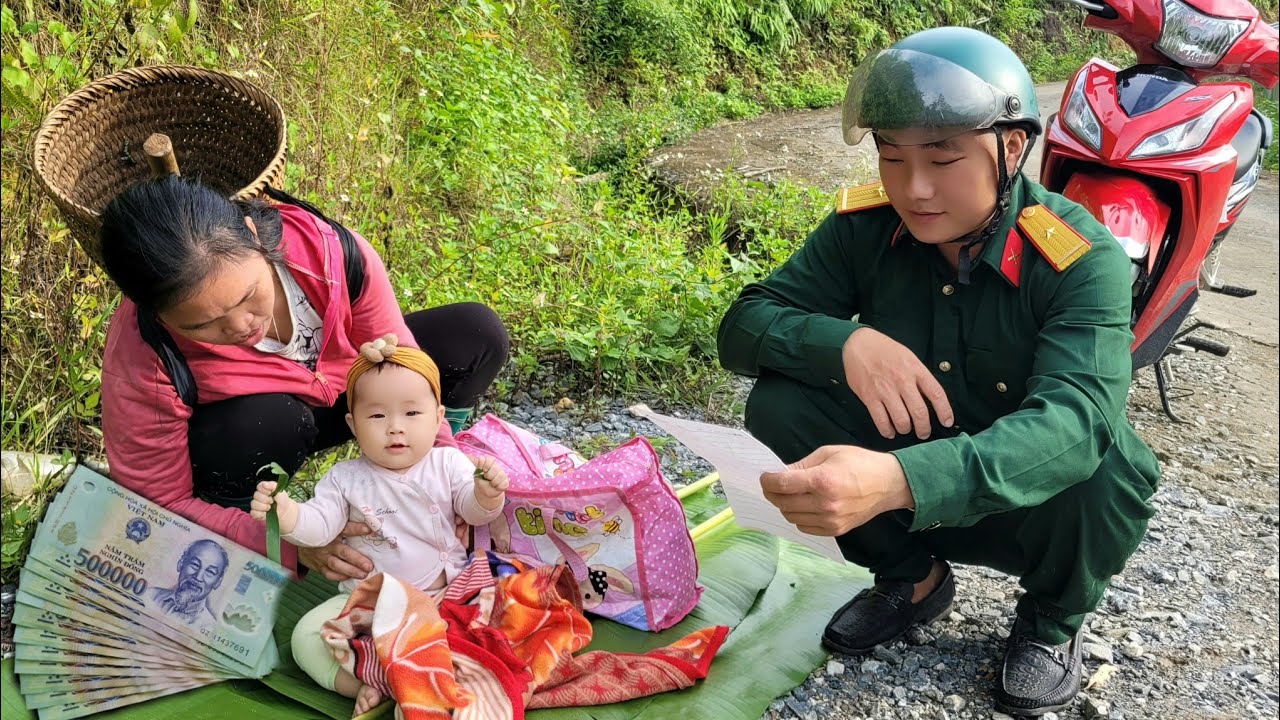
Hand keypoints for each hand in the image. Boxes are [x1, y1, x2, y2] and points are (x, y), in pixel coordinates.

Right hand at [250, 480, 283, 520]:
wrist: (285, 511)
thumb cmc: (282, 500)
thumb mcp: (280, 490)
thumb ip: (272, 485)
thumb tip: (264, 484)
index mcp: (263, 489)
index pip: (258, 487)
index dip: (265, 490)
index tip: (270, 493)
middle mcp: (258, 496)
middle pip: (256, 496)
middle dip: (266, 499)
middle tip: (272, 502)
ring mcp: (256, 505)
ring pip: (253, 504)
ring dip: (263, 507)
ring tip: (269, 508)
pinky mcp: (255, 514)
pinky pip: (253, 513)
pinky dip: (260, 514)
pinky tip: (265, 514)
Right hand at [295, 521, 374, 581]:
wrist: (300, 537)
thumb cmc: (322, 529)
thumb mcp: (332, 522)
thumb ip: (347, 522)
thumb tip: (367, 518)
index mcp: (332, 530)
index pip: (346, 528)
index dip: (357, 529)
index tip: (369, 529)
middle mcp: (327, 544)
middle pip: (343, 552)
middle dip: (357, 559)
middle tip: (369, 565)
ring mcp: (322, 556)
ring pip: (336, 565)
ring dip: (350, 571)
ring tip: (363, 574)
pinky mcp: (319, 566)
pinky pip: (329, 574)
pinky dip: (339, 577)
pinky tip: (349, 578)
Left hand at [468, 455, 508, 502]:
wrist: (484, 492)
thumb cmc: (480, 481)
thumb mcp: (476, 474)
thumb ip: (478, 465)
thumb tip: (473, 456)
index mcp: (489, 464)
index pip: (490, 459)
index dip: (487, 465)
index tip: (484, 470)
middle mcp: (497, 467)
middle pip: (495, 467)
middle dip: (489, 475)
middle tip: (486, 478)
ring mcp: (502, 474)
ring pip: (501, 475)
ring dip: (493, 482)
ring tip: (491, 484)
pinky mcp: (506, 482)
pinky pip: (504, 483)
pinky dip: (498, 487)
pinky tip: (495, 487)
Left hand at [759, 445, 914, 535]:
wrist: (889, 484)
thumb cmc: (860, 463)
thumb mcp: (829, 453)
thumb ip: (802, 465)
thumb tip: (780, 473)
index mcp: (822, 480)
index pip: (782, 485)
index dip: (767, 481)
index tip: (765, 477)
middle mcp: (825, 504)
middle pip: (783, 503)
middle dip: (772, 493)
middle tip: (772, 486)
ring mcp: (830, 520)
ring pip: (791, 517)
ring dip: (785, 506)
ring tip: (789, 495)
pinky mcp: (836, 530)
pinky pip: (805, 528)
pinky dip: (798, 518)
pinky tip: (803, 506)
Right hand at [842, 327, 953, 439]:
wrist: (859, 344)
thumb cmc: (886, 351)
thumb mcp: (909, 357)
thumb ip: (919, 376)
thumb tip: (930, 398)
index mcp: (915, 369)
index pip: (936, 394)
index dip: (944, 411)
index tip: (947, 422)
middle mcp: (902, 380)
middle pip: (919, 412)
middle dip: (924, 428)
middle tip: (923, 433)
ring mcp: (885, 389)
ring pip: (901, 420)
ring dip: (905, 429)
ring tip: (905, 429)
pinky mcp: (869, 396)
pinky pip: (881, 420)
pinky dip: (887, 430)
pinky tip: (889, 431)